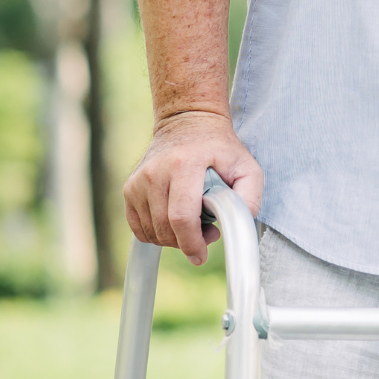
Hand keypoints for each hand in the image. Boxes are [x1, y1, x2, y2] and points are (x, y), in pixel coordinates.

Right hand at [121, 110, 263, 265]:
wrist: (188, 123)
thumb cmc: (220, 148)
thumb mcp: (247, 166)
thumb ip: (249, 196)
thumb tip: (240, 222)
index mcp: (184, 164)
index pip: (181, 216)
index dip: (191, 242)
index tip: (202, 255)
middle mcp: (155, 172)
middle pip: (165, 228)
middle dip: (187, 242)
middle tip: (208, 232)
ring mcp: (138, 181)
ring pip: (151, 231)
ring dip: (173, 239)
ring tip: (194, 222)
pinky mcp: (129, 189)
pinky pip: (139, 228)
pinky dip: (157, 234)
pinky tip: (175, 223)